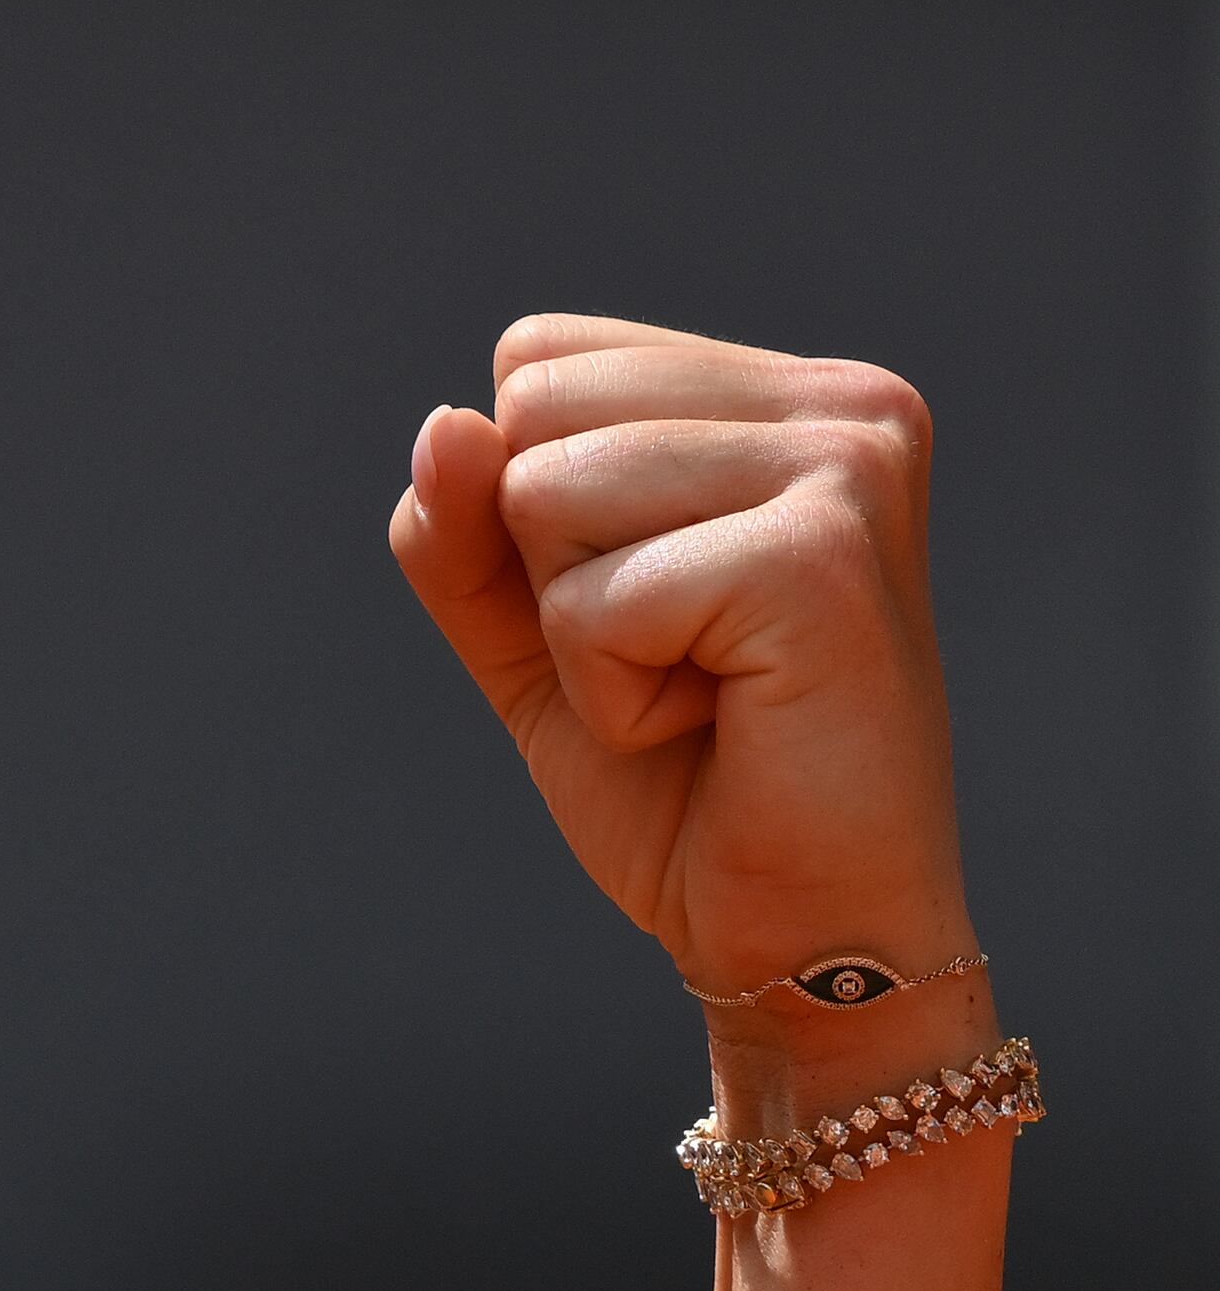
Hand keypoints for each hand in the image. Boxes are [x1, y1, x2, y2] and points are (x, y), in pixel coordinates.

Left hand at [388, 315, 972, 1006]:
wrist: (798, 931)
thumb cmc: (680, 778)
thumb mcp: (525, 627)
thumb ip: (460, 524)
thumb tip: (443, 426)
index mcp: (784, 394)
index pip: (536, 359)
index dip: (525, 509)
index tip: (650, 604)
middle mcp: (841, 406)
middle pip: (530, 409)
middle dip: (548, 566)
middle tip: (678, 658)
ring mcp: (847, 470)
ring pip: (544, 491)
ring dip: (581, 635)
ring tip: (702, 688)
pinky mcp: (824, 559)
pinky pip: (594, 600)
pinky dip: (613, 693)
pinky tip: (720, 721)